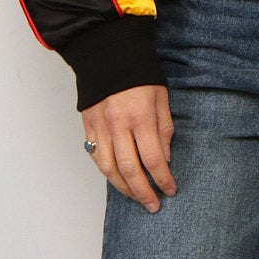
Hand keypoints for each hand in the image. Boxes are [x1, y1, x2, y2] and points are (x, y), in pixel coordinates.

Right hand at [81, 84, 175, 212]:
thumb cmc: (138, 74)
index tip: (170, 190)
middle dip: (143, 192)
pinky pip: (96, 156)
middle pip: (130, 170)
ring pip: (109, 168)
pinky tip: (118, 179)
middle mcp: (118, 125)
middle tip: (154, 205)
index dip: (163, 179)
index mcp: (140, 117)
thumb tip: (164, 159)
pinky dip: (107, 172)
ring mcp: (100, 127)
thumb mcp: (161, 98)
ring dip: (123, 188)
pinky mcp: (88, 126)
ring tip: (136, 197)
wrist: (107, 54)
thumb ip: (164, 129)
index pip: (153, 159)